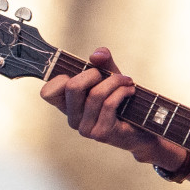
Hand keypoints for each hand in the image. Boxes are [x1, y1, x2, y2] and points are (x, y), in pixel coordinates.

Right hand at [39, 46, 183, 171]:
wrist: (142, 130)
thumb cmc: (122, 102)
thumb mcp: (110, 77)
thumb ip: (103, 62)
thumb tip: (96, 55)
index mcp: (67, 105)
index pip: (47, 92)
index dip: (60, 77)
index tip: (81, 73)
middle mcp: (72, 119)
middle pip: (72, 87)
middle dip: (94, 73)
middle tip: (109, 75)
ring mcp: (85, 129)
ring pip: (95, 94)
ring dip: (115, 81)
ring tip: (127, 81)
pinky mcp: (101, 133)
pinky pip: (109, 104)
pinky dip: (122, 91)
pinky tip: (130, 90)